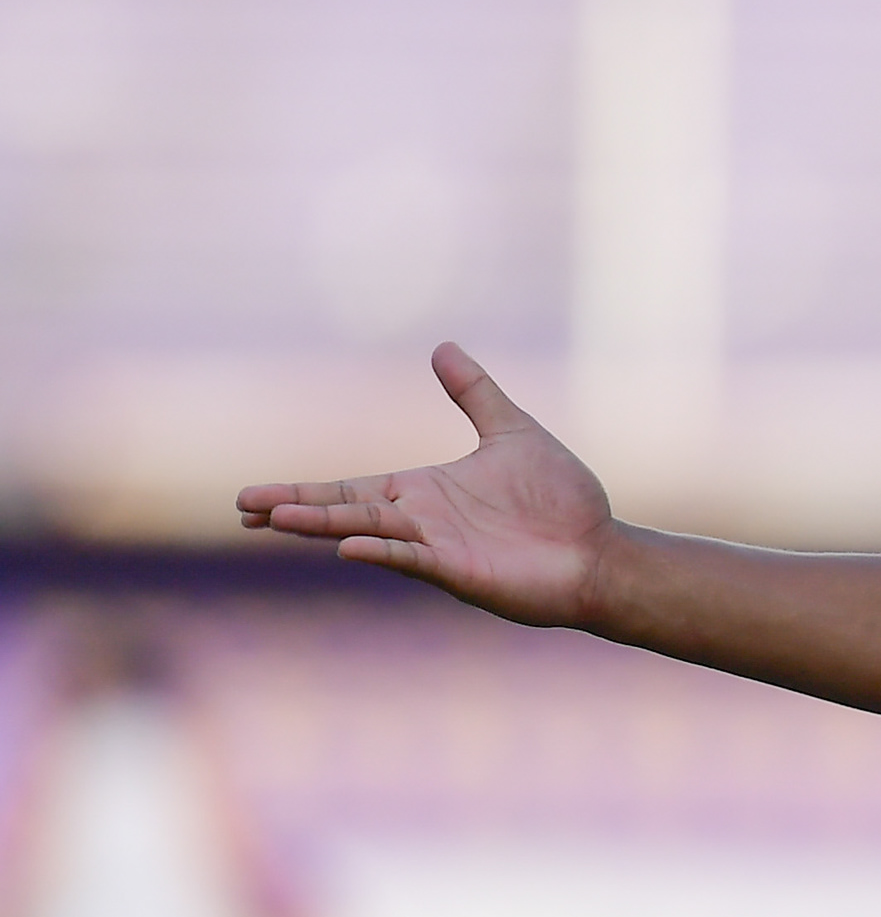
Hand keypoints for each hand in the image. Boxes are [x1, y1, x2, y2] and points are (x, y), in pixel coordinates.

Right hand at [237, 343, 616, 627]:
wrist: (601, 549)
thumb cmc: (562, 499)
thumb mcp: (512, 431)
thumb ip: (475, 393)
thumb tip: (442, 346)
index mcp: (424, 492)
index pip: (349, 489)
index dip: (303, 490)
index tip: (252, 498)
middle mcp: (421, 521)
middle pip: (344, 509)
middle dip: (295, 508)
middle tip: (243, 508)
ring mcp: (437, 548)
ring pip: (368, 532)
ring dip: (325, 524)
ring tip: (278, 519)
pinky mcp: (461, 570)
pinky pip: (413, 559)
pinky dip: (383, 553)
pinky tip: (349, 547)